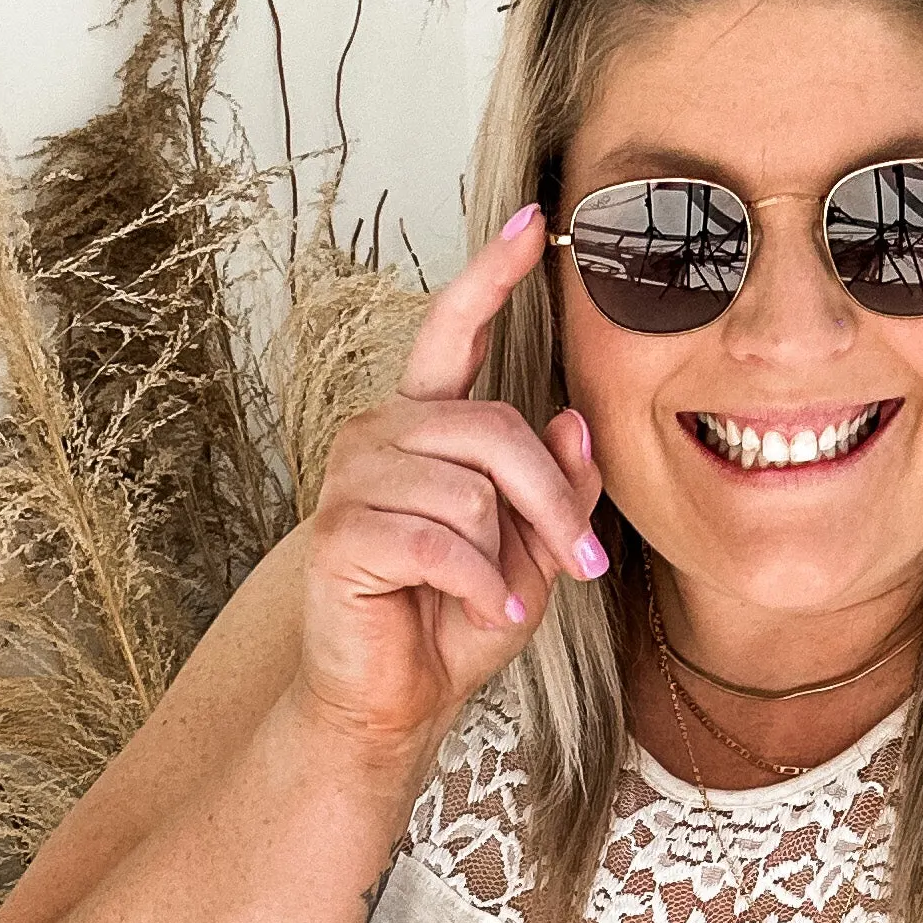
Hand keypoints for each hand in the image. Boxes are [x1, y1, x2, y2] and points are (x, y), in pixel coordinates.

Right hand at [290, 202, 607, 782]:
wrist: (396, 701)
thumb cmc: (456, 621)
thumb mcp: (531, 551)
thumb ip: (558, 488)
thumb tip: (577, 423)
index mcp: (425, 425)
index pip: (455, 331)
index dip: (491, 275)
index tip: (535, 221)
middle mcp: (382, 434)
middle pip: (494, 430)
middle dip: (551, 503)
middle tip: (581, 565)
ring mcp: (353, 479)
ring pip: (469, 490)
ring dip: (508, 558)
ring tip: (504, 600)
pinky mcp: (340, 534)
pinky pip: (441, 542)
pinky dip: (480, 587)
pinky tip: (484, 613)